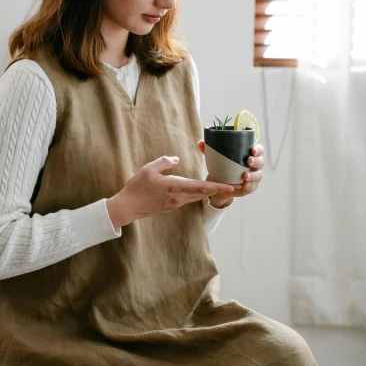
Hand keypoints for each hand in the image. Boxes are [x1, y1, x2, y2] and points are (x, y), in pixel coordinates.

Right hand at [106, 155, 236, 227]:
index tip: (231, 187)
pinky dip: (200, 194)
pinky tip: (203, 190)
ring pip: (198, 197)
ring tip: (224, 187)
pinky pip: (190, 198)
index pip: (201, 187)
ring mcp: (176, 203)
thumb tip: (176, 159)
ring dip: (211, 192)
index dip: (218, 187)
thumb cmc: (137, 187)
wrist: (128, 207)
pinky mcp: (172, 205)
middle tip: (236, 186)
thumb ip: (164, 162)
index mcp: (174, 187)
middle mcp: (178, 197)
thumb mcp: (148, 169)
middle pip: (204, 193)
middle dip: (220, 190)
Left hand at [197, 141, 264, 208]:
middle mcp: (253, 165)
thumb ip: (209, 150)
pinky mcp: (250, 187)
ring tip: (245, 175)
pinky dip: (249, 185)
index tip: (252, 150)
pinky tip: (244, 184)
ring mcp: (253, 176)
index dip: (258, 149)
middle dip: (256, 161)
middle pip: (260, 161)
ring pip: (258, 175)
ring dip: (253, 175)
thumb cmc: (222, 166)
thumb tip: (200, 142)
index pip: (258, 150)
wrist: (220, 183)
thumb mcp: (216, 158)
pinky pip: (252, 186)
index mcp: (248, 154)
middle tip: (248, 161)